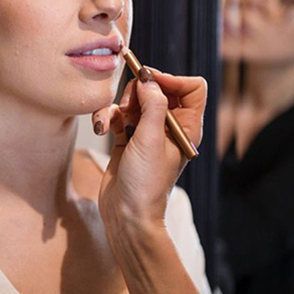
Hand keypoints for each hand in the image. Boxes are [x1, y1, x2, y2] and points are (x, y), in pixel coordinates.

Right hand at [93, 68, 207, 226]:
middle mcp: (169, 127)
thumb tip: (148, 78)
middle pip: (158, 89)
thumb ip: (152, 104)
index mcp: (186, 127)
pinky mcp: (127, 138)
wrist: (126, 214)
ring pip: (134, 100)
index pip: (192, 88)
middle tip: (129, 105)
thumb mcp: (151, 139)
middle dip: (139, 91)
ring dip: (118, 105)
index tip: (150, 80)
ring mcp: (147, 132)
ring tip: (111, 122)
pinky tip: (101, 127)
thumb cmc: (146, 184)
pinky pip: (118, 114)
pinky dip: (108, 116)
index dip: (172, 79)